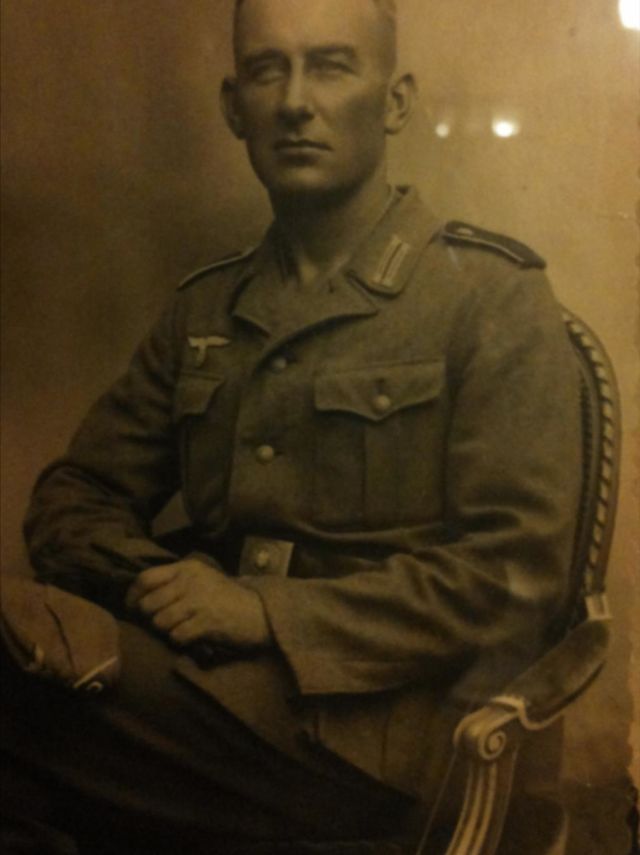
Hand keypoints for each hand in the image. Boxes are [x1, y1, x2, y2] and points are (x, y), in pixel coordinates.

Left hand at [125, 559, 270, 648]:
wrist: (258, 612)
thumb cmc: (226, 597)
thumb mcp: (201, 579)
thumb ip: (174, 581)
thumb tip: (140, 597)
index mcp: (187, 568)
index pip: (146, 578)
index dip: (133, 595)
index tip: (133, 607)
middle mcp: (190, 581)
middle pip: (149, 603)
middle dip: (151, 617)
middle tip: (161, 621)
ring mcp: (198, 601)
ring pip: (160, 621)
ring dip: (166, 630)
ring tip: (180, 627)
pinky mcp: (206, 622)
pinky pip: (176, 636)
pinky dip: (180, 640)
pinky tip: (192, 635)